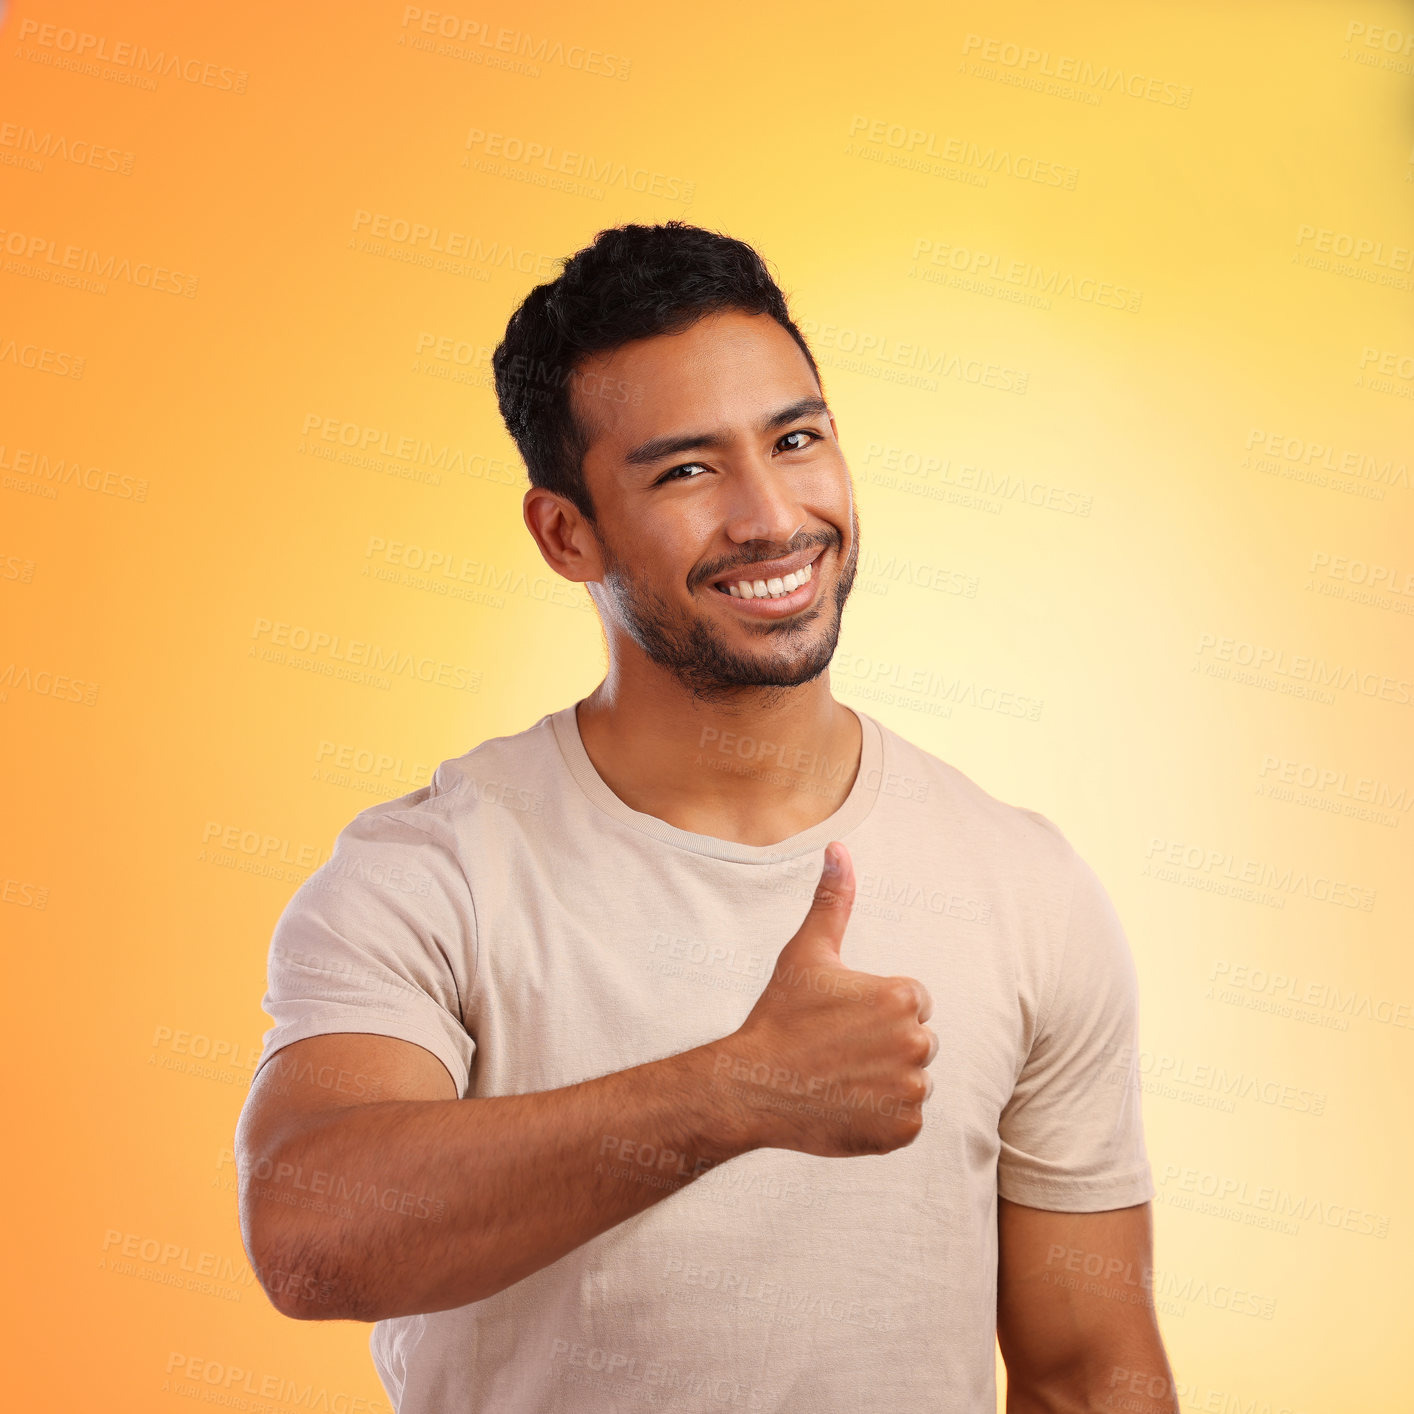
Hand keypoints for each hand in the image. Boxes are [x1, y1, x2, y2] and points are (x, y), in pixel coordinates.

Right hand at [717, 841, 936, 1157]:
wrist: (751, 1087)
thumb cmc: (779, 1015)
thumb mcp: (807, 952)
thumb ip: (833, 899)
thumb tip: (839, 847)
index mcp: (903, 997)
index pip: (912, 1002)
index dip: (875, 1010)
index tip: (840, 1020)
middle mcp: (917, 1044)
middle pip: (916, 1042)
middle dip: (883, 1046)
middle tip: (836, 1050)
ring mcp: (911, 1091)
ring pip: (911, 1080)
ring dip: (884, 1082)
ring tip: (839, 1078)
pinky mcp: (902, 1131)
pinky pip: (905, 1120)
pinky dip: (880, 1118)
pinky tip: (844, 1105)